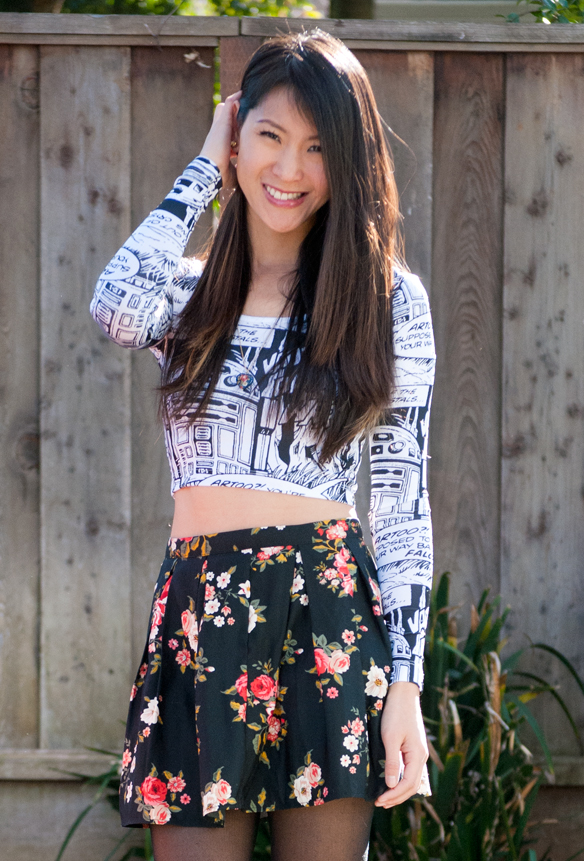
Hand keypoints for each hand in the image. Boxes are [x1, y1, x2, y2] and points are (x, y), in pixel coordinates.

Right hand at [200, 90, 241, 189]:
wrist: (211, 171)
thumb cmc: (220, 175)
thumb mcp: (233, 171)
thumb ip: (239, 169)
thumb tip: (249, 176)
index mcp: (221, 144)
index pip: (227, 133)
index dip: (235, 129)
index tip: (245, 129)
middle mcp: (218, 133)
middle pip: (225, 118)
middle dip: (235, 114)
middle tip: (247, 111)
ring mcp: (219, 126)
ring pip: (226, 109)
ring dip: (235, 106)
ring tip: (246, 99)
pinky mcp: (222, 122)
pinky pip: (228, 104)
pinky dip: (235, 98)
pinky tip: (243, 93)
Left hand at [375, 681, 427, 807]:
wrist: (403, 693)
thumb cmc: (395, 714)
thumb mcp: (390, 738)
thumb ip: (392, 762)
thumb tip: (391, 785)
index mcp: (418, 755)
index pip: (408, 784)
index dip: (394, 795)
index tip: (379, 801)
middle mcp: (421, 756)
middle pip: (412, 785)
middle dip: (397, 797)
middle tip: (380, 803)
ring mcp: (418, 752)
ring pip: (412, 779)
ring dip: (399, 790)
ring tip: (385, 797)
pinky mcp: (413, 747)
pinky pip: (410, 769)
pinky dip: (401, 779)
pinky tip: (392, 781)